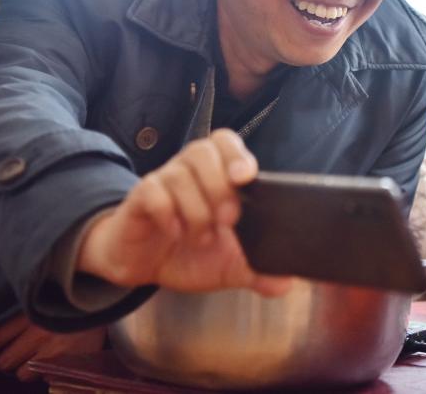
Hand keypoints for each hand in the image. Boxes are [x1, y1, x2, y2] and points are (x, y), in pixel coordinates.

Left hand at [0, 314, 104, 381]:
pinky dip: (48, 371)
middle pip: (5, 362)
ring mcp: (53, 350)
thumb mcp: (45, 303)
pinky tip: (58, 357)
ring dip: (28, 368)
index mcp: (30, 315)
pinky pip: (45, 376)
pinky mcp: (67, 362)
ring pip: (23, 373)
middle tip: (22, 351)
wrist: (105, 305)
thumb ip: (24, 318)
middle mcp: (39, 332)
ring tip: (43, 353)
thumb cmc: (70, 304)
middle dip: (8, 360)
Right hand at [77, 128, 290, 295]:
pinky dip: (167, 213)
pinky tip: (174, 233)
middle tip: (228, 221)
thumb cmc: (188, 254)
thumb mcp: (226, 266)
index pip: (225, 142)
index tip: (246, 177)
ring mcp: (162, 181)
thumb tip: (286, 282)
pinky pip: (152, 191)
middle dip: (220, 186)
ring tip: (202, 239)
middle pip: (203, 150)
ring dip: (196, 210)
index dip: (236, 154)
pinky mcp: (138, 198)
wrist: (142, 267)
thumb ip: (256, 270)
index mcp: (214, 175)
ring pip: (179, 174)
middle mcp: (188, 171)